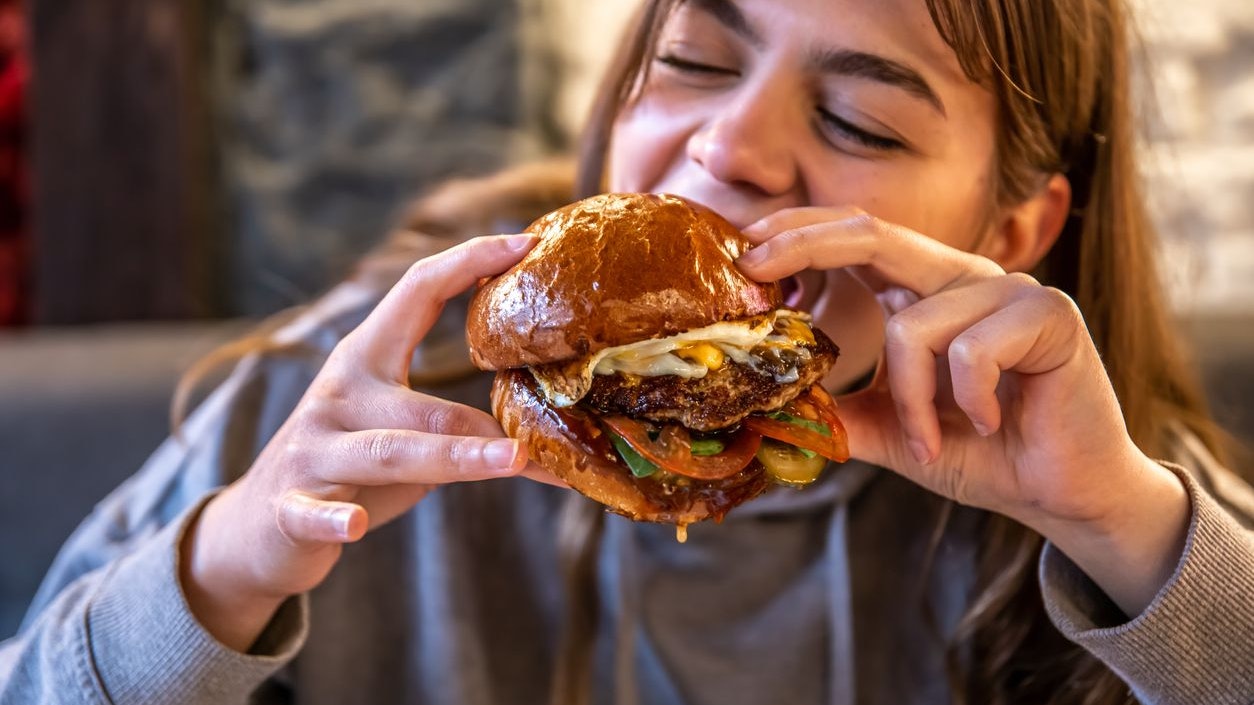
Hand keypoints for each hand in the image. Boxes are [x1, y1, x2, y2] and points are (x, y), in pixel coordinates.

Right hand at [182, 234, 555, 649]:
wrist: (257, 526)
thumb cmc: (350, 465)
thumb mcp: (400, 429)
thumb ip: (457, 420)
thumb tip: (549, 427)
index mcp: (367, 357)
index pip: (418, 290)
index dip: (469, 261)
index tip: (527, 242)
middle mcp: (339, 395)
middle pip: (419, 403)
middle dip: (482, 423)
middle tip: (543, 438)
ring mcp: (313, 450)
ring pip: (387, 452)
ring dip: (453, 458)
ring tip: (510, 461)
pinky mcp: (290, 507)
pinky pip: (315, 513)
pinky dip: (334, 519)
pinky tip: (355, 525)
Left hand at [739, 208, 1188, 614]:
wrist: (1061, 492)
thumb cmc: (982, 452)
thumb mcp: (893, 432)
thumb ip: (842, 413)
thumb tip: (773, 407)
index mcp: (924, 291)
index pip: (853, 239)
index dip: (796, 235)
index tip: (741, 254)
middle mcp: (961, 276)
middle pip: (872, 231)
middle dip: (803, 245)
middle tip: (753, 270)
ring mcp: (1007, 289)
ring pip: (914, 326)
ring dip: (908, 400)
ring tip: (929, 442)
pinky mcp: (1049, 314)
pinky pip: (970, 351)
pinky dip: (963, 400)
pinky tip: (988, 422)